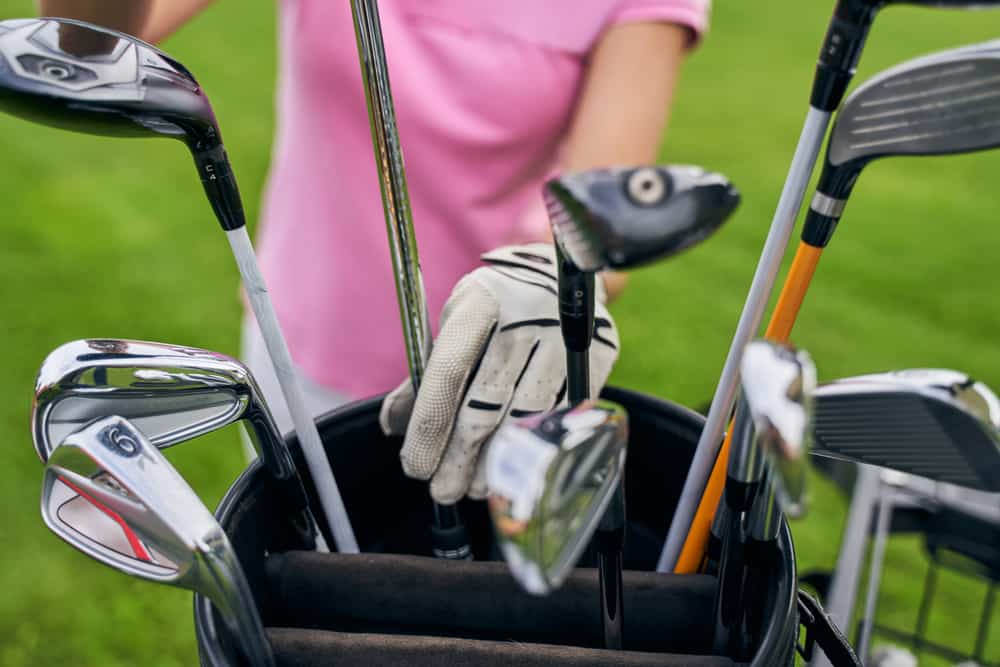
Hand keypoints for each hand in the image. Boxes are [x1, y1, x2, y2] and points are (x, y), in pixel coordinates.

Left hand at [379, 243, 619, 503]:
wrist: (559, 274)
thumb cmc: (496, 307)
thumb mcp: (456, 324)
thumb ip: (426, 374)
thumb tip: (395, 426)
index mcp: (480, 301)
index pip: (449, 372)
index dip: (430, 426)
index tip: (415, 465)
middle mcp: (527, 316)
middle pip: (487, 404)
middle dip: (459, 457)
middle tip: (443, 489)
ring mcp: (566, 337)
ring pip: (525, 418)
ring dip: (497, 463)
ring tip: (475, 487)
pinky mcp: (598, 356)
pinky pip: (561, 416)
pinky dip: (535, 447)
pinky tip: (515, 466)